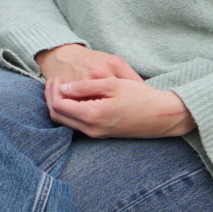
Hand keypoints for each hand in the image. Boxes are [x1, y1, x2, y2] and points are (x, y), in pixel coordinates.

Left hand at [37, 45, 193, 138]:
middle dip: (51, 99)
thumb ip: (85, 86)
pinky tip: (75, 97)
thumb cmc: (140, 96)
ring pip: (66, 122)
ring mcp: (96, 134)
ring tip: (61, 87)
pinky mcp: (101, 134)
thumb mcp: (112, 84)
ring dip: (59, 105)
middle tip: (53, 82)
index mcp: (93, 115)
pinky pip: (76, 124)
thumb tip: (63, 87)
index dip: (53, 91)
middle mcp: (91, 129)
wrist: (161, 116)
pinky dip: (70, 111)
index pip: (59, 106)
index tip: (57, 77)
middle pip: (58, 116)